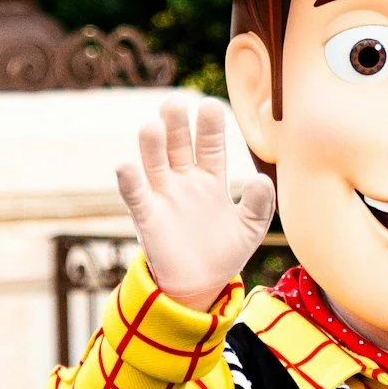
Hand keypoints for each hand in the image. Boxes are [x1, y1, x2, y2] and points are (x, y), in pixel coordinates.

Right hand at [116, 98, 276, 312]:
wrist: (201, 285)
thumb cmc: (225, 251)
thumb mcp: (251, 228)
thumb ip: (259, 205)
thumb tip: (261, 179)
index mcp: (211, 177)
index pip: (210, 144)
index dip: (209, 126)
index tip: (210, 106)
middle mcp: (184, 180)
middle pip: (179, 145)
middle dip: (176, 125)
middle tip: (175, 103)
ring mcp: (164, 196)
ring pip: (155, 163)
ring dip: (152, 146)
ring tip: (152, 127)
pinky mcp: (147, 217)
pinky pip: (137, 196)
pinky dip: (130, 183)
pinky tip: (126, 168)